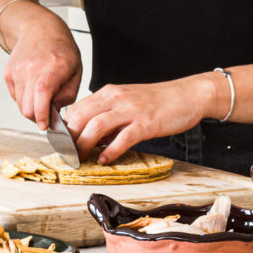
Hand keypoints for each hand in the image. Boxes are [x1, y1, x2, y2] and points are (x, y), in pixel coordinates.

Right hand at [3, 12, 82, 129]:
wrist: (39, 29)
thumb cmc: (61, 48)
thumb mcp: (76, 70)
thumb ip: (69, 94)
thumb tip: (55, 111)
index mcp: (52, 68)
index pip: (42, 97)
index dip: (43, 116)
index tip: (46, 126)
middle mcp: (31, 69)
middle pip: (27, 108)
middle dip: (37, 117)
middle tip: (47, 114)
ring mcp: (17, 71)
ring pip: (20, 105)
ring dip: (31, 107)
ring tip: (42, 97)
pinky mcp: (8, 73)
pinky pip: (14, 96)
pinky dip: (24, 98)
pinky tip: (33, 87)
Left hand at [64, 76, 216, 163]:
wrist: (189, 94)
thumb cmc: (160, 100)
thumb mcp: (129, 102)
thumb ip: (110, 115)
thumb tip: (94, 137)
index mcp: (110, 92)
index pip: (77, 108)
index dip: (66, 127)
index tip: (63, 143)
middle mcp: (117, 98)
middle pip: (81, 116)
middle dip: (69, 138)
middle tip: (67, 154)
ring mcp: (131, 110)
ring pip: (96, 126)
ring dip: (84, 145)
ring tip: (80, 159)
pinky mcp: (146, 123)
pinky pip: (123, 138)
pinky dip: (111, 151)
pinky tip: (105, 160)